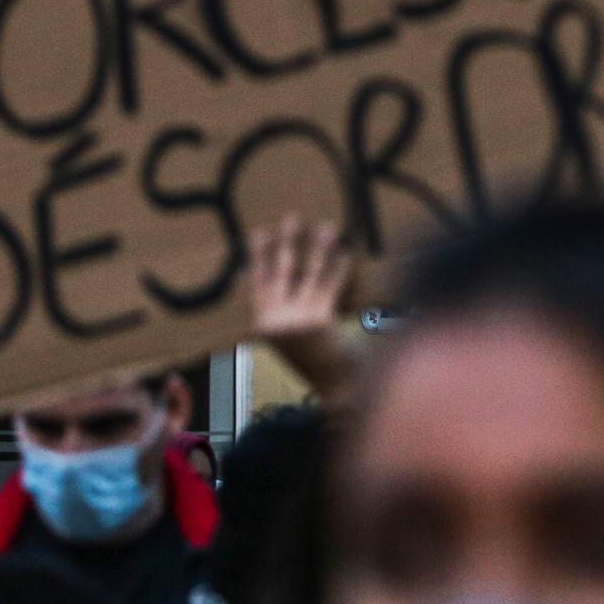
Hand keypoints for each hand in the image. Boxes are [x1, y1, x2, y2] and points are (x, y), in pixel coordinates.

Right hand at [248, 215, 358, 399]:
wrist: (334, 386)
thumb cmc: (315, 359)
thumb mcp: (288, 339)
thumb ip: (280, 312)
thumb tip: (273, 277)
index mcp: (262, 324)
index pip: (258, 281)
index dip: (258, 255)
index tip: (258, 232)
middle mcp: (275, 320)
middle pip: (280, 271)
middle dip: (286, 241)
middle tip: (291, 217)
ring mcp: (296, 320)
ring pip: (308, 274)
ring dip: (318, 247)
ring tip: (326, 227)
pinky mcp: (319, 320)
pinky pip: (330, 286)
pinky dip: (338, 267)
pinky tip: (345, 252)